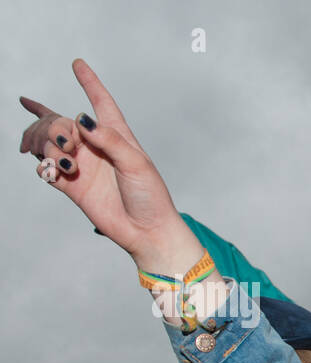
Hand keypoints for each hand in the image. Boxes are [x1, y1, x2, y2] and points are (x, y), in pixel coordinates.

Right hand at [24, 60, 195, 272]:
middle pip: (58, 120)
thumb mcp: (136, 164)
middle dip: (52, 126)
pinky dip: (42, 165)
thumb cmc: (150, 197)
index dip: (89, 82)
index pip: (100, 102)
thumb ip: (109, 140)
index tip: (77, 63)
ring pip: (46, 141)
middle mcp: (95, 147)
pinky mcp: (71, 185)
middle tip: (67, 146)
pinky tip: (51, 172)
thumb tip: (81, 119)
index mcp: (116, 136)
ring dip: (44, 145)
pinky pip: (44, 166)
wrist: (146, 231)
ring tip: (61, 163)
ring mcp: (81, 165)